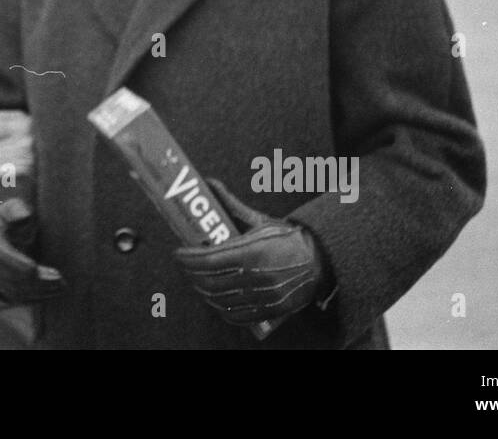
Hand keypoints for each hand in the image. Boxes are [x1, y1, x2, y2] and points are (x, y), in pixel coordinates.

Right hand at [0, 198, 64, 303]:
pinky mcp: (2, 286)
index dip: (17, 264)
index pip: (0, 257)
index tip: (36, 268)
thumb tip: (24, 215)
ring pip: (15, 291)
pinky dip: (36, 297)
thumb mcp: (12, 207)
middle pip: (10, 277)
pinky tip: (54, 292)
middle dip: (35, 281)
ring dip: (39, 291)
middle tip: (60, 279)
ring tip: (61, 286)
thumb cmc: (10, 217)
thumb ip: (17, 209)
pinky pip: (18, 297)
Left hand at [173, 178, 329, 324]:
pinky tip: (214, 298)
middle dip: (191, 274)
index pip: (208, 260)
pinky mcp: (269, 310)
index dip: (187, 258)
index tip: (178, 253)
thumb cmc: (287, 237)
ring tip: (197, 279)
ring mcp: (263, 296)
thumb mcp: (260, 220)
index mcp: (253, 251)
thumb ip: (231, 204)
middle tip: (185, 265)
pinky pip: (237, 315)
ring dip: (202, 290)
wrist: (319, 259)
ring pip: (220, 299)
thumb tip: (208, 182)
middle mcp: (257, 276)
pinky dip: (220, 308)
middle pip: (210, 282)